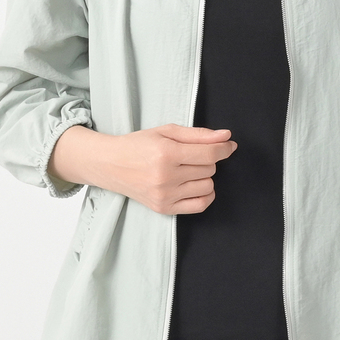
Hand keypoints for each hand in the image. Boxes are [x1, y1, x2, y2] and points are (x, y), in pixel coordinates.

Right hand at [49, 123, 236, 214]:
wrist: (110, 164)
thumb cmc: (138, 145)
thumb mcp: (166, 131)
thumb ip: (198, 134)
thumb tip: (226, 137)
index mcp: (166, 153)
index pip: (209, 154)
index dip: (224, 148)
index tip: (229, 145)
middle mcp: (165, 176)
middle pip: (209, 169)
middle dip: (206, 160)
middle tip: (189, 155)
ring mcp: (164, 195)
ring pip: (208, 186)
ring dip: (203, 176)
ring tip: (187, 170)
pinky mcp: (163, 208)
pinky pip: (200, 205)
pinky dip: (205, 195)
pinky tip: (195, 185)